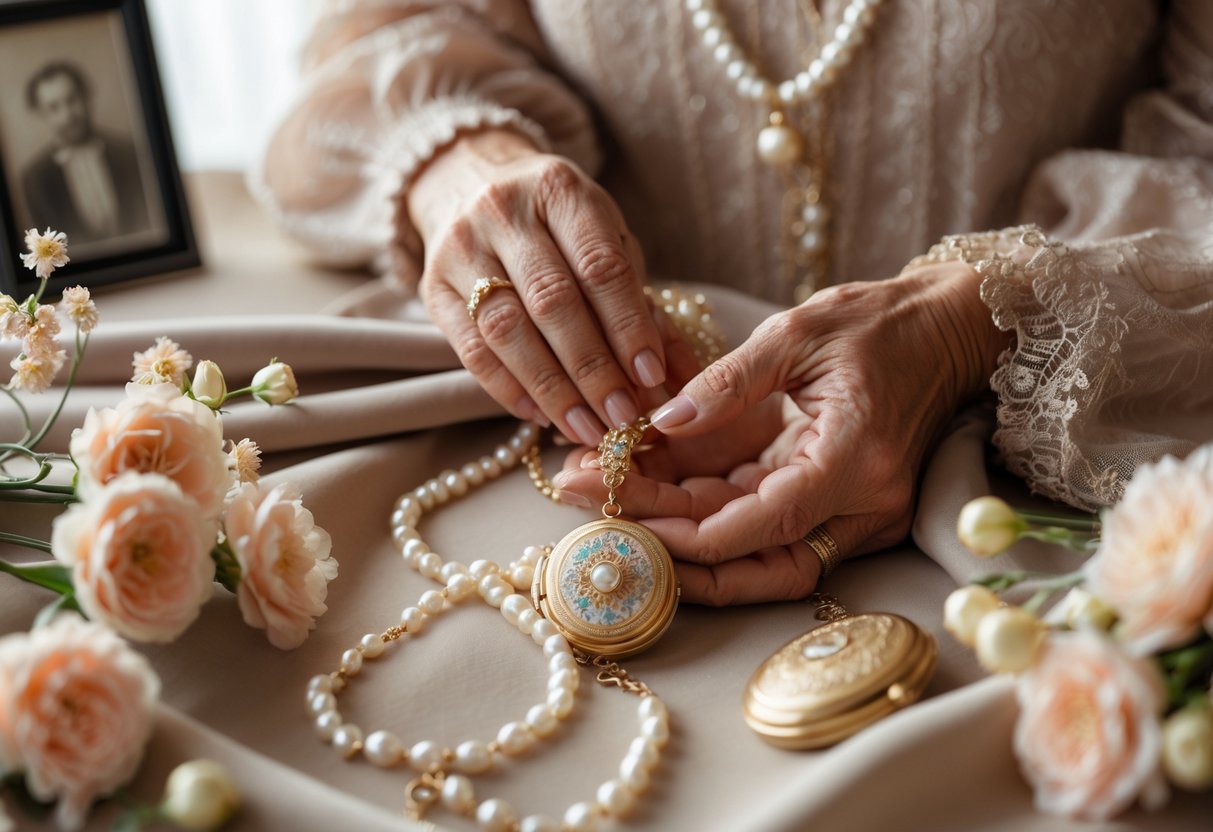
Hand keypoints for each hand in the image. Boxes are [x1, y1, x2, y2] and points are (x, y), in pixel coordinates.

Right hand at [409, 128, 666, 445]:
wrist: (470, 182)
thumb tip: (678, 375)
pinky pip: (471, 349)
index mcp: (560, 190)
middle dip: (593, 369)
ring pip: (507, 331)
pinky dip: (508, 389)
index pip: (600, 266)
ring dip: (551, 390)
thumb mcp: (605, 238)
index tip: (652, 376)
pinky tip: (540, 416)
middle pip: (552, 302)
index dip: (628, 326)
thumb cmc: (558, 223)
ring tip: (586, 428)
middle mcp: (504, 211)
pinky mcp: (432, 286)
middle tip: (623, 417)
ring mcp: (460, 248)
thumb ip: (638, 299)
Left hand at [555, 263, 1010, 603]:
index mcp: (853, 460)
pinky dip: (708, 513)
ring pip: (756, 552)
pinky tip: (648, 488)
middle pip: (755, 556)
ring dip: (683, 534)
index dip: (690, 533)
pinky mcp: (836, 503)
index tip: (623, 515)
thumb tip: (662, 422)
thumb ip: (728, 382)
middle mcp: (860, 503)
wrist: (951, 331)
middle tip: (594, 512)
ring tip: (606, 502)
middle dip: (672, 543)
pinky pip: (764, 525)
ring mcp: (852, 511)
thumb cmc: (884, 323)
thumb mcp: (800, 331)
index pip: (764, 525)